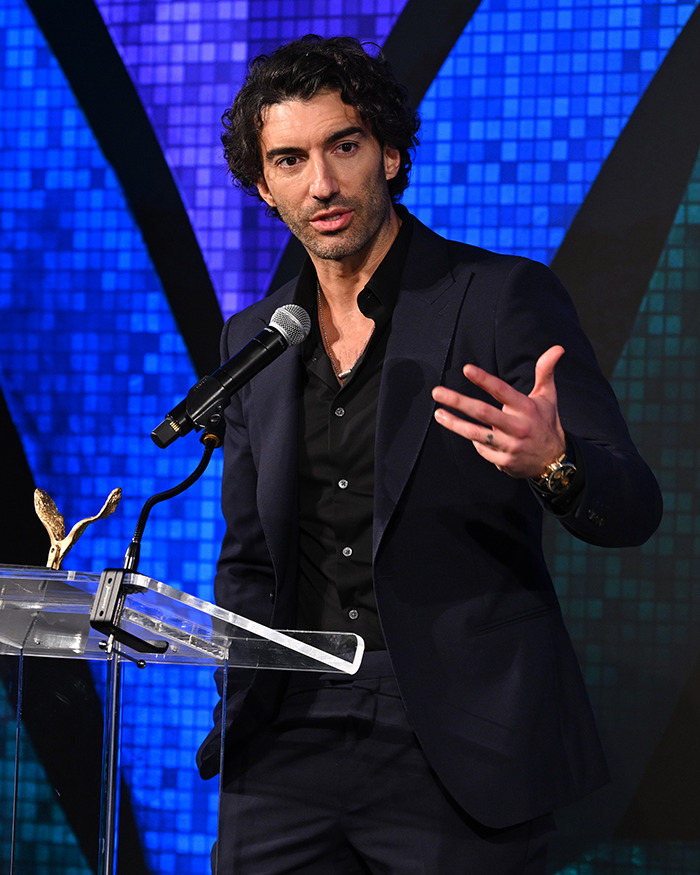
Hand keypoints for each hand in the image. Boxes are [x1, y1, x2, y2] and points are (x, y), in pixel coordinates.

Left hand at [431, 345, 566, 478]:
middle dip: (458, 401)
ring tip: (438, 414)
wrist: (554, 462)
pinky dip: (474, 440)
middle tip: (437, 392)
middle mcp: (517, 427)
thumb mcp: (548, 397)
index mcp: (526, 408)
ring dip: (454, 424)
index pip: (502, 391)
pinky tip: (467, 433)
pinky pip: (481, 449)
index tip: (466, 369)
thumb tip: (557, 348)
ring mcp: (510, 446)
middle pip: (483, 412)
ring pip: (476, 433)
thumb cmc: (546, 423)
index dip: (484, 380)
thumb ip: (546, 371)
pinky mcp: (504, 461)